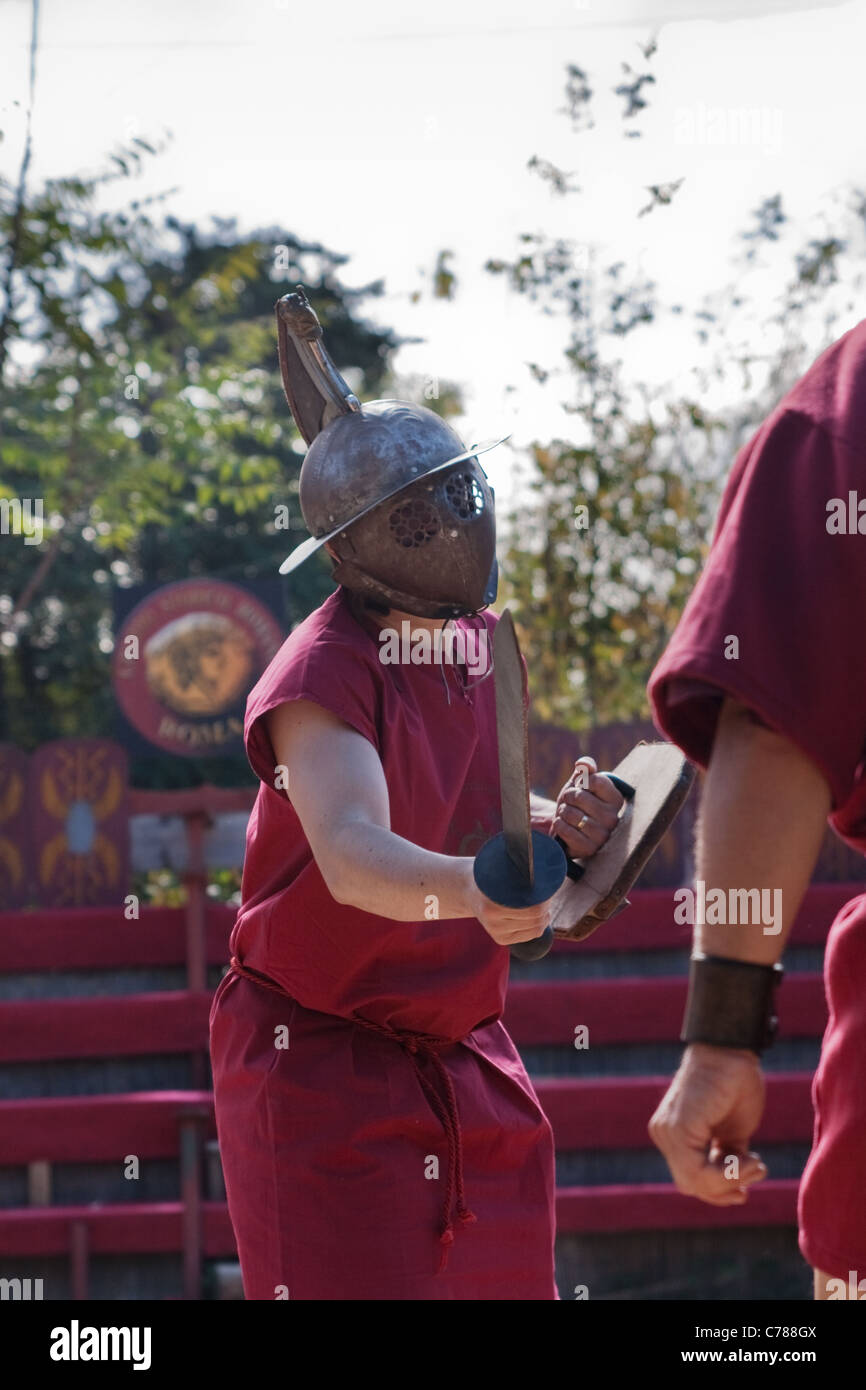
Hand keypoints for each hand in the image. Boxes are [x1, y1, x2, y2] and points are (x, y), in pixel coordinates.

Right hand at [459, 861, 555, 947]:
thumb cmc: (487, 872)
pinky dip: (537, 927)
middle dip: (545, 907)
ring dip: (544, 917)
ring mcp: (495, 932)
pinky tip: (538, 917)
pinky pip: (529, 936)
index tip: (547, 888)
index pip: (533, 909)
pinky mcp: (500, 939)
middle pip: (535, 920)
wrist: (466, 889)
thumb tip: (539, 852)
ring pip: (535, 930)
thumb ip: (517, 862)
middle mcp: (492, 922)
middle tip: (547, 895)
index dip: (545, 898)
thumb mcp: (498, 864)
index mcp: (491, 905)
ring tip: (543, 905)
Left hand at [552, 756, 623, 859]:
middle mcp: (613, 818)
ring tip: (567, 816)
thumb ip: (585, 770)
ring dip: (562, 812)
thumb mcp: (580, 784)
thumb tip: (584, 764)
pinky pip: (564, 829)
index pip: (594, 780)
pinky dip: (559, 825)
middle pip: (579, 796)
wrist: (568, 828)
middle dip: (568, 797)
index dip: (580, 781)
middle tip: (570, 803)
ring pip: (570, 813)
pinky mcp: (589, 849)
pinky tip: (564, 827)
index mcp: (616, 799)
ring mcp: (602, 835)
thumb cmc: (577, 803)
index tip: (580, 788)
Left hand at [648, 1043, 767, 1204]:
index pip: (690, 1179)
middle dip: (726, 1187)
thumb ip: (725, 1157)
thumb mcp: (731, 1132)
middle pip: (692, 1184)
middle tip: (756, 1172)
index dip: (718, 1191)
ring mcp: (667, 1132)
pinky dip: (729, 1173)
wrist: (732, 1052)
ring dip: (733, 1179)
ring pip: (696, 1182)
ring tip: (756, 1164)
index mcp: (675, 1134)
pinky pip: (699, 1171)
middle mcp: (665, 1134)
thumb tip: (734, 1189)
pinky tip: (750, 1160)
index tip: (744, 1192)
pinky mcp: (678, 1129)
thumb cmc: (735, 1085)